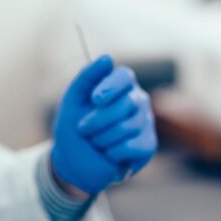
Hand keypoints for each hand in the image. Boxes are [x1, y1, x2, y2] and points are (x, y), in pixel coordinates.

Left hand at [52, 54, 156, 193]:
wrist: (74, 163)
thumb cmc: (74, 128)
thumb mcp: (72, 101)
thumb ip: (87, 77)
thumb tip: (107, 58)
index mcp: (120, 86)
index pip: (125, 76)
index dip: (111, 86)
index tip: (95, 99)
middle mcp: (137, 101)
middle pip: (127, 103)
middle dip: (99, 120)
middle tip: (83, 128)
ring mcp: (145, 123)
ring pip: (128, 126)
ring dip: (102, 138)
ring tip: (96, 142)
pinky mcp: (148, 145)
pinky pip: (132, 146)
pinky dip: (112, 153)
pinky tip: (109, 154)